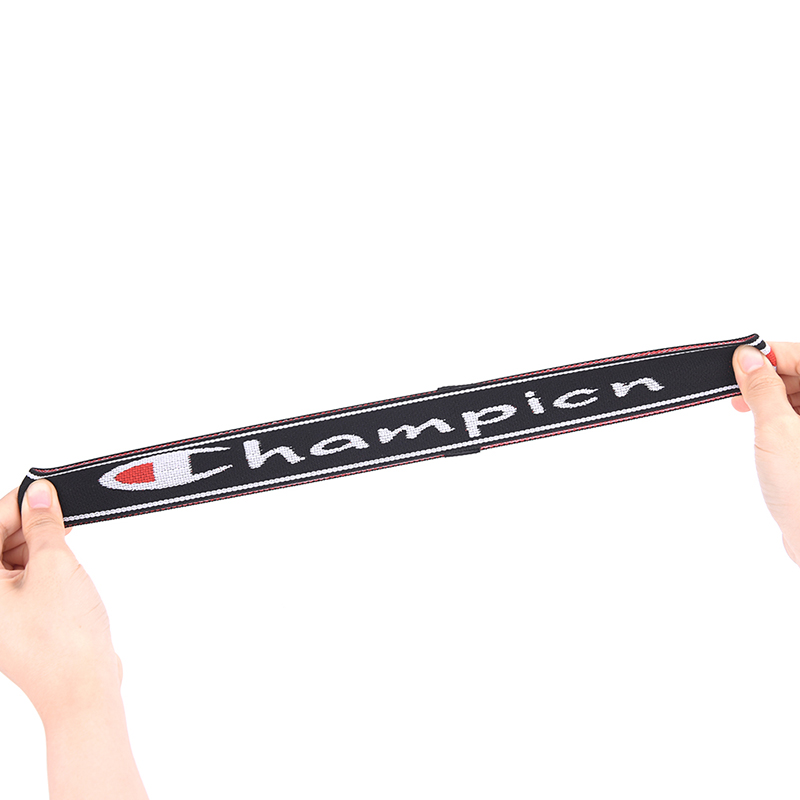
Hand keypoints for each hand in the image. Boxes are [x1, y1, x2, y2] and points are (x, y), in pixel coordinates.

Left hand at [0, 479, 122, 723]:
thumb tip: (38, 495)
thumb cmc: (62, 637)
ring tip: (66, 534)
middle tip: (61, 509)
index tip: (45, 489)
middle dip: (26, 522)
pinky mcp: (16, 622)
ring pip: (9, 561)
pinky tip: (64, 557)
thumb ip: (43, 525)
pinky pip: (22, 580)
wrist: (82, 688)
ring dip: (36, 543)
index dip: (17, 505)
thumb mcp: (55, 565)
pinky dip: (41, 564)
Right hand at [731, 343, 799, 565]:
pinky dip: (780, 415)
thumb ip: (762, 387)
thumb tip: (749, 357)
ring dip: (773, 396)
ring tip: (746, 409)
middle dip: (770, 376)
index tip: (740, 360)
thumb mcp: (776, 428)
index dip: (773, 354)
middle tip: (738, 389)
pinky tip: (763, 427)